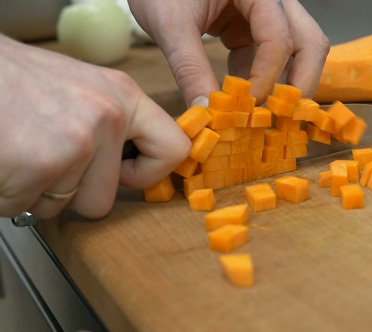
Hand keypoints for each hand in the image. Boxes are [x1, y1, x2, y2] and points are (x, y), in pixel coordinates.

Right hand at [0, 35, 190, 218]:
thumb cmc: (13, 78)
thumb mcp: (80, 87)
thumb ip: (111, 123)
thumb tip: (133, 160)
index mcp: (122, 95)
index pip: (174, 149)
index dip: (149, 174)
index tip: (129, 175)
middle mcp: (106, 117)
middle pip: (103, 200)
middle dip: (69, 193)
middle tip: (44, 158)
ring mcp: (75, 142)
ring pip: (60, 207)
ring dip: (34, 191)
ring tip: (21, 150)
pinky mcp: (38, 164)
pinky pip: (24, 206)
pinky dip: (7, 193)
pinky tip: (4, 158)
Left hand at [127, 0, 329, 104]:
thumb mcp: (170, 23)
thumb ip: (189, 67)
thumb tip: (205, 112)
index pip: (279, 39)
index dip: (267, 78)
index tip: (247, 108)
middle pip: (309, 44)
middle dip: (298, 85)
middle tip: (279, 119)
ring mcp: (267, 12)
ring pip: (299, 51)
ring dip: (285, 84)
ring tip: (262, 113)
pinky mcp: (254, 26)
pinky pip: (272, 56)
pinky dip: (261, 79)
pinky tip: (241, 96)